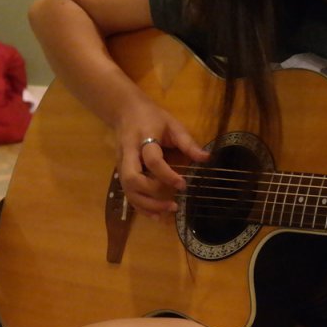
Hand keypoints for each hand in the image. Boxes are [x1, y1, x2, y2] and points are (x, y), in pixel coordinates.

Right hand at [115, 100, 209, 218]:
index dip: (167, 175)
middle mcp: (128, 154)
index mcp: (143, 139)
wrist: (124, 111)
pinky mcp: (120, 172)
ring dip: (146, 205)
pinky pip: (127, 193)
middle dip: (151, 195)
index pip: (152, 160)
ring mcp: (121, 164)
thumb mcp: (172, 124)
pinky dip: (140, 206)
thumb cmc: (152, 117)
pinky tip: (155, 215)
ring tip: (167, 212)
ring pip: (127, 190)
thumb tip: (206, 158)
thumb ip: (188, 142)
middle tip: (172, 203)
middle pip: (132, 179)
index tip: (183, 184)